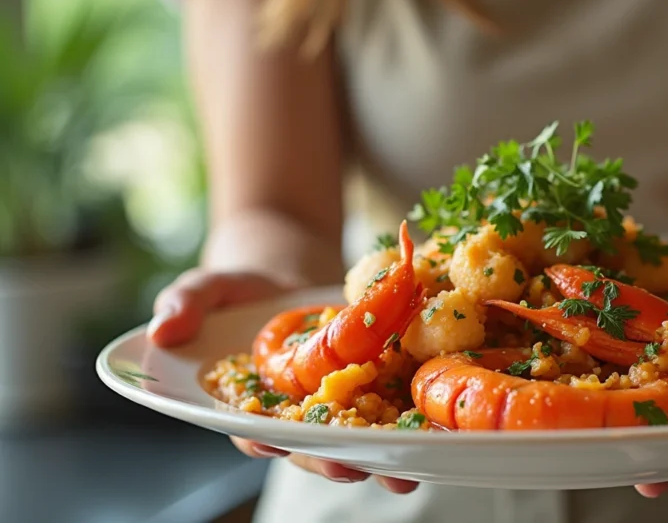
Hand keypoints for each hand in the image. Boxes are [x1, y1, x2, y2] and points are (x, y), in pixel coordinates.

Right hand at [147, 269, 418, 493]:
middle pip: (310, 448)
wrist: (287, 267)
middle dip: (330, 461)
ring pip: (357, 440)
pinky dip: (410, 425)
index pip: (250, 430)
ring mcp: (336, 403)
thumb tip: (161, 330)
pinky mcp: (372, 384)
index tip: (271, 441)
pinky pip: (391, 409)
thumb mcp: (206, 287)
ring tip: (403, 475)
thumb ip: (184, 305)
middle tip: (351, 468)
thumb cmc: (238, 287)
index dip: (262, 439)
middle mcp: (295, 414)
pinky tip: (432, 437)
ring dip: (380, 459)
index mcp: (249, 403)